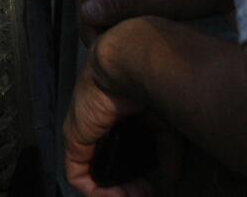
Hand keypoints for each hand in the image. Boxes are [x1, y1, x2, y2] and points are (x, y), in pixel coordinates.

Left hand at [63, 29, 153, 196]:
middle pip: (107, 165)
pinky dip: (95, 192)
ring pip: (92, 171)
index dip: (137, 174)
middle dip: (126, 187)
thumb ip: (167, 147)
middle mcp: (99, 125)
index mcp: (118, 117)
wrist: (126, 61)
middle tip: (144, 194)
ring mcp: (84, 131)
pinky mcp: (73, 138)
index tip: (151, 186)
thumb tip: (173, 174)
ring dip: (112, 192)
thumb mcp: (163, 121)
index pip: (122, 153)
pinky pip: (77, 174)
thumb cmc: (146, 82)